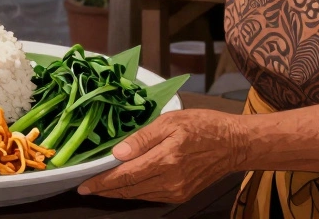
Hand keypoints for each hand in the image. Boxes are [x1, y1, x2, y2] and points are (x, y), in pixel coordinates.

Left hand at [77, 109, 245, 203]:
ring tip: (102, 186)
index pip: (125, 176)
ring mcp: (176, 191)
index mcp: (165, 161)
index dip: (102, 182)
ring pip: (139, 195)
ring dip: (119, 192)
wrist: (235, 144)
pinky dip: (135, 192)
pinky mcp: (182, 194)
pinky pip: (151, 196)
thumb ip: (142, 138)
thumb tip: (117, 153)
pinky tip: (126, 185)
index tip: (84, 184)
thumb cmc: (204, 126)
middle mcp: (170, 182)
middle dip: (105, 190)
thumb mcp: (170, 121)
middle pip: (129, 190)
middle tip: (86, 187)